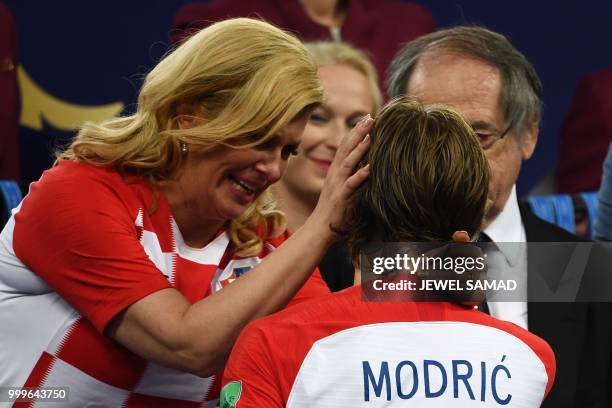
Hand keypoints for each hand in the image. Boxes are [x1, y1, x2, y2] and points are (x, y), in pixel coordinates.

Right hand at [306, 114, 372, 241]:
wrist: (320, 229)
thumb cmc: (335, 211)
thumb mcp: (343, 188)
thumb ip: (352, 176)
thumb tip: (368, 167)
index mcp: (336, 171)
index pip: (345, 146)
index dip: (354, 131)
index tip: (366, 118)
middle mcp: (335, 174)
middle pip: (345, 148)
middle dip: (357, 132)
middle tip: (369, 117)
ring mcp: (337, 185)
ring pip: (348, 162)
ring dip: (359, 148)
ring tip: (370, 136)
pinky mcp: (341, 197)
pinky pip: (351, 184)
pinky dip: (361, 175)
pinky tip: (371, 168)